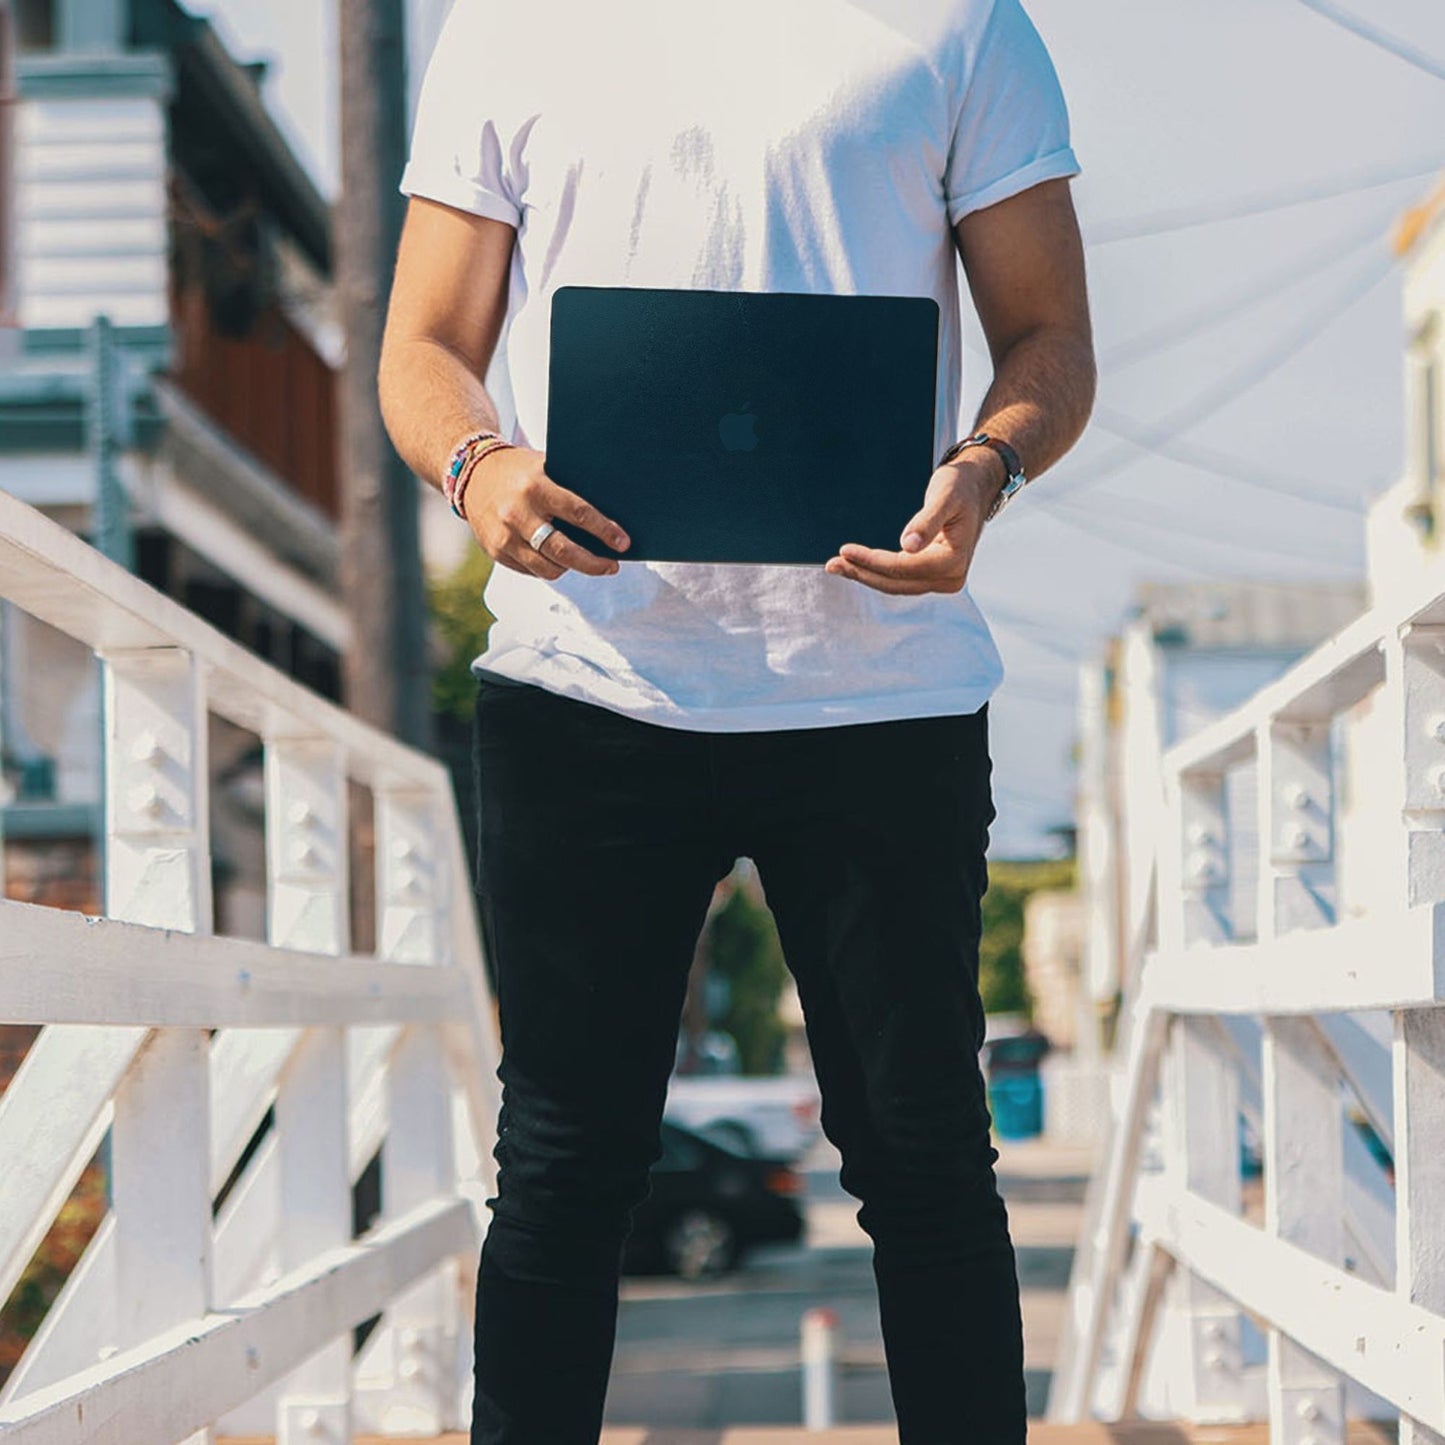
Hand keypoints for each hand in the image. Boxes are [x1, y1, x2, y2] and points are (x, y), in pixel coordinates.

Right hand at [460, 445, 629, 578]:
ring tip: (586, 562)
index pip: (579, 514)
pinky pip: (531, 571)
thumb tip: (611, 514)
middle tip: (612, 566)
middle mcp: (517, 514)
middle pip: (564, 551)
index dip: (605, 531)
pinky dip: (548, 568)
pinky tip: (558, 560)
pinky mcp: (495, 551)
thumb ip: (570, 488)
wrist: (471, 473)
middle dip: (594, 563)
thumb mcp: (544, 467)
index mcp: (535, 487)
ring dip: (572, 568)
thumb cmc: (518, 469)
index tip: (623, 543)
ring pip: (548, 569)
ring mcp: (504, 536)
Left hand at [824, 452, 1002, 594]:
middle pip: (897, 582)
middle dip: (863, 573)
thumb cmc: (960, 486)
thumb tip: (908, 546)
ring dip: (866, 575)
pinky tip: (858, 566)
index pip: (903, 567)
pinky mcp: (933, 575)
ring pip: (896, 584)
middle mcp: (950, 578)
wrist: (975, 487)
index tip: (846, 551)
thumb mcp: (944, 496)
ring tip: (838, 566)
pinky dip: (878, 573)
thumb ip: (926, 521)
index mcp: (953, 561)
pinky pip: (900, 579)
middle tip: (832, 564)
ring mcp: (942, 579)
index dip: (872, 561)